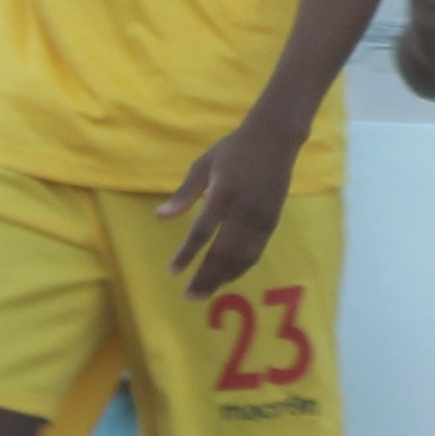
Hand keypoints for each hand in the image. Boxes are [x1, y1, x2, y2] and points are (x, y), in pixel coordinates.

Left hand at [155, 113, 301, 293]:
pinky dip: (240, 268)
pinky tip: (228, 277)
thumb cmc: (234, 149)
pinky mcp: (272, 221)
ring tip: (205, 293)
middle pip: (222, 253)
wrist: (275, 138)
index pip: (201, 232)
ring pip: (241, 258)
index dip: (186, 255)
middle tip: (188, 297)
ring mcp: (260, 218)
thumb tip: (159, 217)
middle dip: (204, 277)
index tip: (172, 272)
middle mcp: (243, 210)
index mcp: (222, 194)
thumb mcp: (204, 165)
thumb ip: (183, 194)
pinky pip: (256, 252)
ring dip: (222, 278)